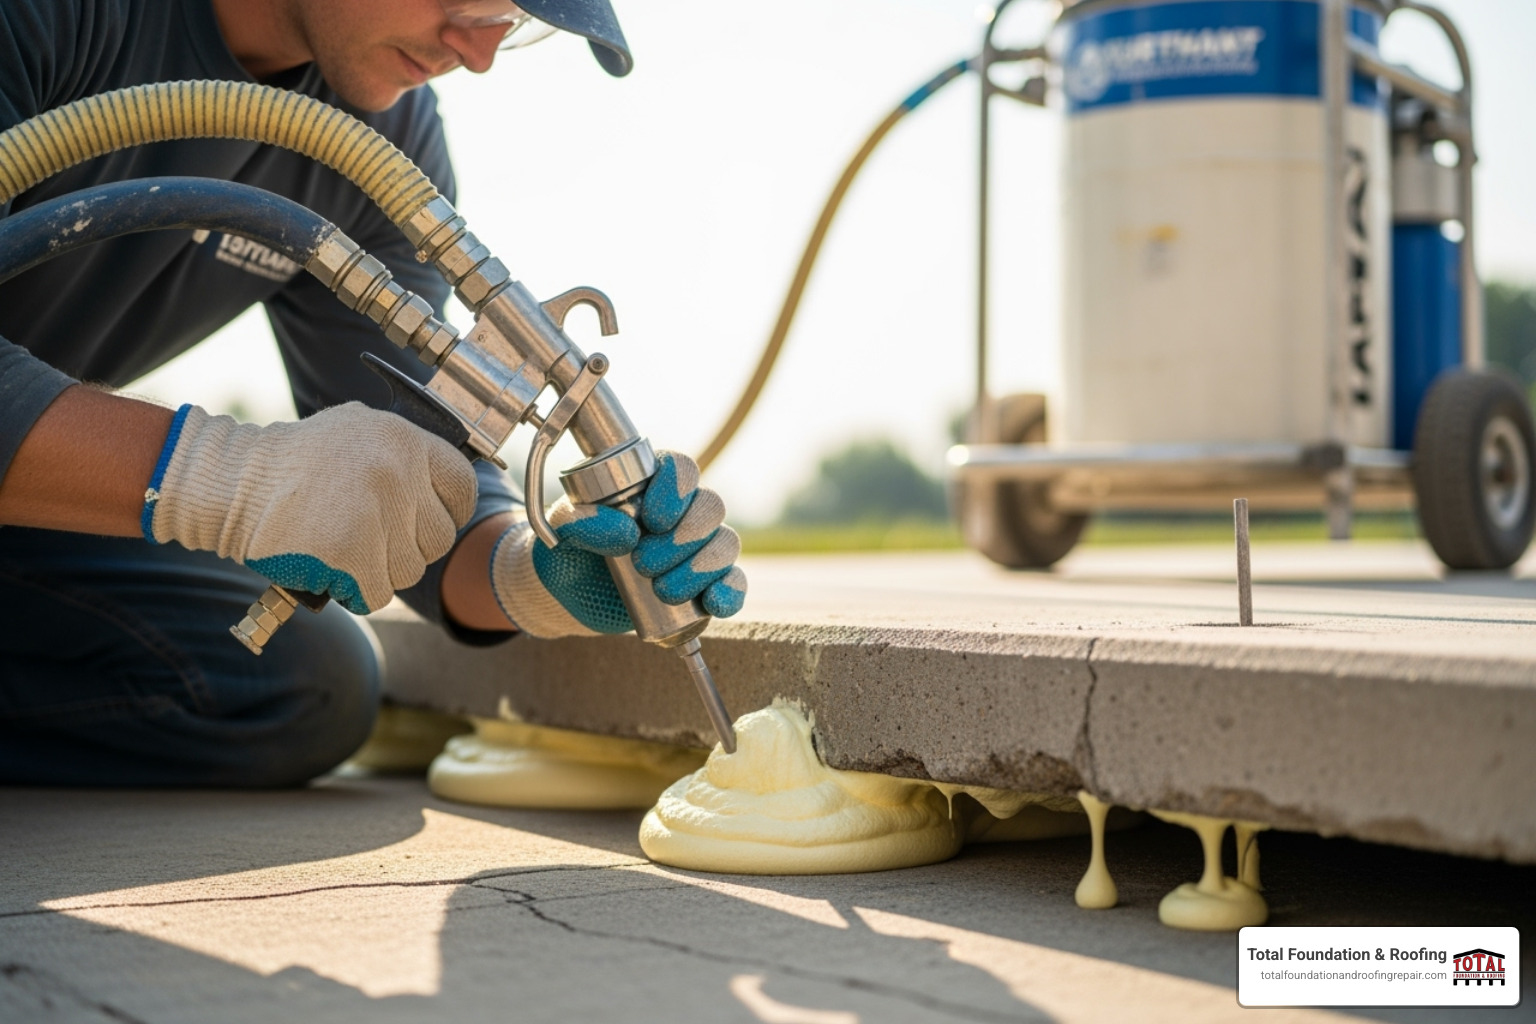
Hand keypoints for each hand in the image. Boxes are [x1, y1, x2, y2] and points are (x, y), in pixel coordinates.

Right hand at [143, 403, 477, 613]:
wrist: (234, 482)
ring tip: (345, 550)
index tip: (426, 521)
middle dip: (409, 547)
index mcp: (406, 440)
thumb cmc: (294, 461)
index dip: (449, 511)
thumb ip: (403, 452)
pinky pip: (377, 593)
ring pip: (409, 570)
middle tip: (373, 541)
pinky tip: (333, 571)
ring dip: (380, 571)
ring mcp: (376, 514)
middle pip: (438, 538)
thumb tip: (444, 482)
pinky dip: (356, 591)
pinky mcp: (351, 554)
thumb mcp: (355, 429)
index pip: (462, 487)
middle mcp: (398, 473)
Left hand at [489, 451, 746, 637]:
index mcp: (652, 484)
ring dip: (698, 569)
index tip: (652, 520)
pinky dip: (730, 592)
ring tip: (663, 591)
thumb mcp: (563, 530)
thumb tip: (626, 533)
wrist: (572, 596)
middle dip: (682, 539)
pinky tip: (713, 603)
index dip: (676, 490)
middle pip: (710, 507)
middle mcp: (684, 511)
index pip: (682, 468)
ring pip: (725, 544)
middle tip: (643, 564)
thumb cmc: (570, 549)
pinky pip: (734, 582)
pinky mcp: (706, 584)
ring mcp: (699, 548)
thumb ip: (582, 521)